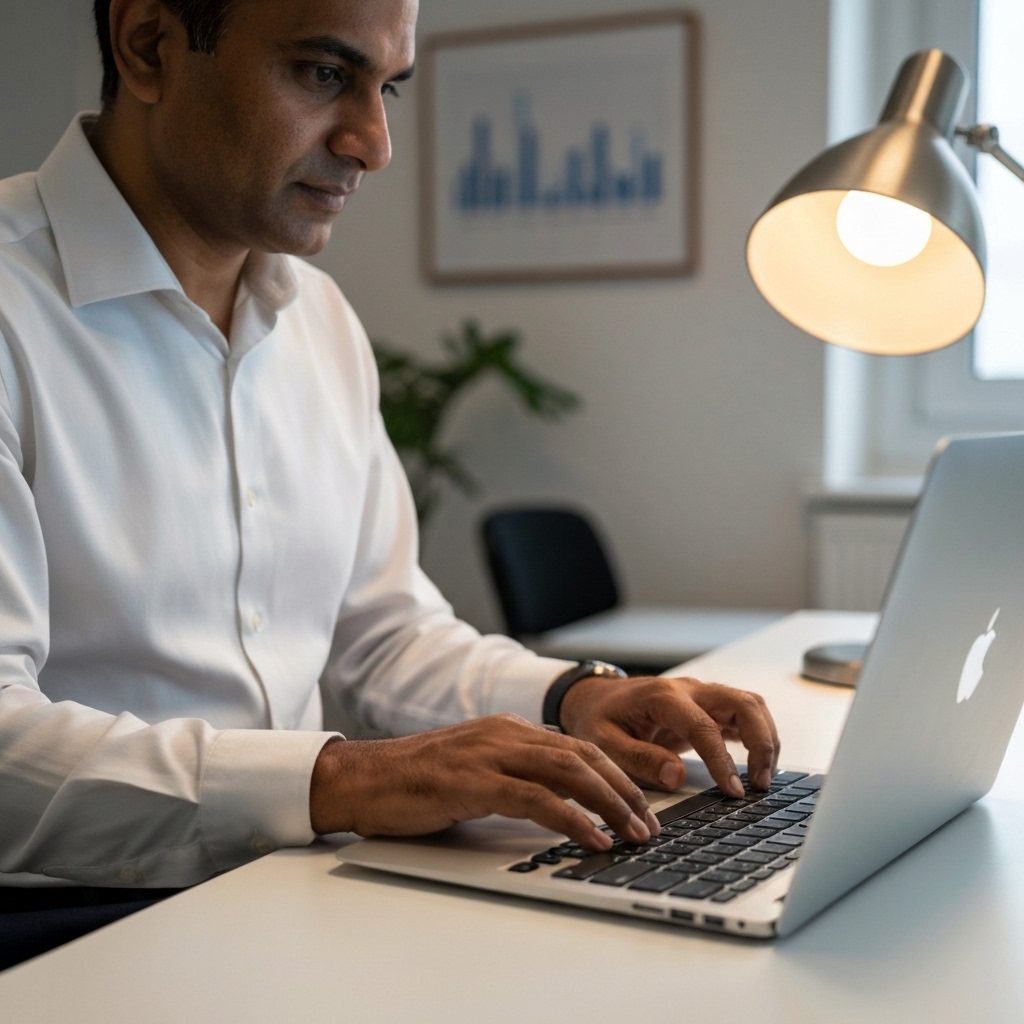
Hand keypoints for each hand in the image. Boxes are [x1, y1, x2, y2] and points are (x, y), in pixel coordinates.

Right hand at [309, 714, 661, 850]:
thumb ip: (512, 776)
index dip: (616, 774)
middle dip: (624, 791)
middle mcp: (505, 734)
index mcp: (508, 730)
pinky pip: (536, 799)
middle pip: (584, 756)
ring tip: (633, 834)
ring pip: (569, 772)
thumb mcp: (473, 770)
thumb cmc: (414, 782)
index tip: (641, 804)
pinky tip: (592, 839)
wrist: (362, 778)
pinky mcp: (474, 782)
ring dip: (609, 805)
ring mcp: (490, 754)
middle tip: (649, 824)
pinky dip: (572, 820)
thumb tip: (556, 805)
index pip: (577, 747)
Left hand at [559, 674, 779, 797]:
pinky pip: (743, 714)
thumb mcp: (604, 742)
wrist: (594, 697)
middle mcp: (688, 689)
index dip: (722, 761)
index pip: (704, 726)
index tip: (734, 791)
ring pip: (750, 704)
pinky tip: (758, 766)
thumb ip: (639, 759)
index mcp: (662, 697)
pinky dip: (758, 737)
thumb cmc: (598, 719)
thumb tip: (676, 776)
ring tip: (763, 779)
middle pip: (743, 703)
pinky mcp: (707, 706)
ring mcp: (701, 695)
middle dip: (762, 742)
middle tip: (760, 784)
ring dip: (766, 739)